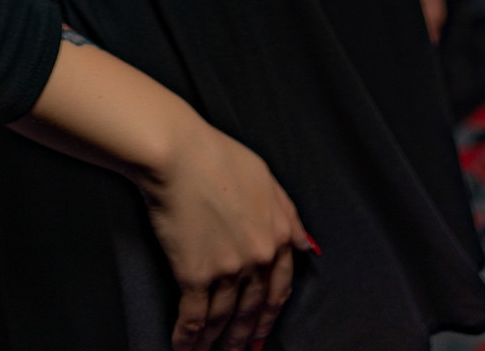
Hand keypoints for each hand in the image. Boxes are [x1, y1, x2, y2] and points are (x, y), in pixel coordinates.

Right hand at [137, 116, 310, 350]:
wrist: (178, 153)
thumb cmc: (217, 155)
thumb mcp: (265, 177)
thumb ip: (288, 213)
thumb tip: (306, 245)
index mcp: (279, 235)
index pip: (279, 289)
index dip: (270, 315)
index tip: (264, 330)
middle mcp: (258, 257)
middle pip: (253, 309)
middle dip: (246, 336)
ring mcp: (228, 269)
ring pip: (224, 318)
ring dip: (217, 342)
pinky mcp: (195, 274)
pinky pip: (194, 316)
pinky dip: (188, 338)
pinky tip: (184, 348)